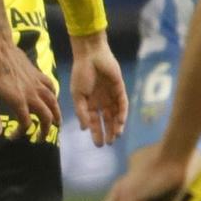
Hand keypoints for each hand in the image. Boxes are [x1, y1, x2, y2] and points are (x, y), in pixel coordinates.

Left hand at [0, 37, 61, 139]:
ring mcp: (37, 83)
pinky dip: (54, 97)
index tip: (12, 136)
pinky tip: (52, 100)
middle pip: (46, 116)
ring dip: (56, 115)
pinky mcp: (38, 74)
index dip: (20, 133)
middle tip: (40, 139)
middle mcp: (32, 94)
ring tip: (55, 125)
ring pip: (53, 102)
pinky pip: (51, 87)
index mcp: (19, 100)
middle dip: (45, 130)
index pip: (26, 124)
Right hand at [66, 30, 128, 147]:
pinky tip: (120, 122)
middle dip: (108, 132)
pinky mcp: (120, 88)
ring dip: (117, 125)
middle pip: (106, 120)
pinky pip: (122, 103)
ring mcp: (111, 94)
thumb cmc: (81, 73)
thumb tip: (84, 129)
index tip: (98, 145)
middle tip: (109, 144)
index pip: (94, 121)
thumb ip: (81, 112)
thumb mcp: (77, 95)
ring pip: (115, 113)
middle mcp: (101, 100)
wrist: (90, 55)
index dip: (96, 133)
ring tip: (116, 136)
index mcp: (89, 102)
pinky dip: (122, 113)